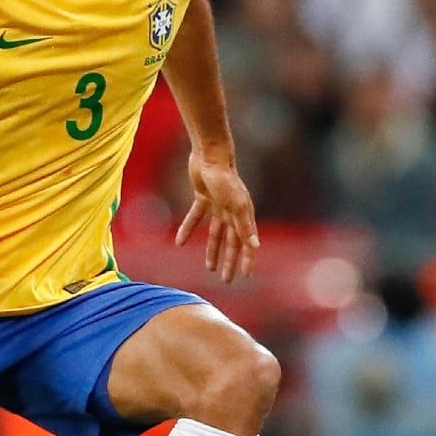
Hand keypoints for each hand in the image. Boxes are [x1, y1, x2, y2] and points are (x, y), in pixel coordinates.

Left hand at [175, 151, 259, 282]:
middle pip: (232, 242)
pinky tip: (179, 242)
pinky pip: (195, 218)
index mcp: (243, 215)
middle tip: (227, 279)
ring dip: (213, 250)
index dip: (248, 259)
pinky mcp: (203, 199)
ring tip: (209, 267)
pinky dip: (188, 229)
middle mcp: (232, 212)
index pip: (247, 242)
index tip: (246, 275)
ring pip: (216, 233)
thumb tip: (256, 245)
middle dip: (230, 260)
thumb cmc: (225, 179)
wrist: (210, 156)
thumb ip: (245, 225)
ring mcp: (218, 206)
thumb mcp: (236, 204)